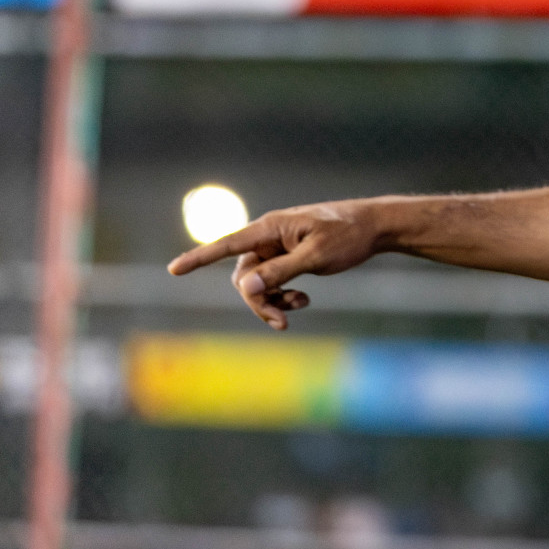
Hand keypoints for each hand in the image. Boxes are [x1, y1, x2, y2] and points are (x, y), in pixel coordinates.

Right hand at [166, 199, 382, 329]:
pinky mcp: (290, 258)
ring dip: (271, 300)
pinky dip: (283, 296)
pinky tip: (303, 301)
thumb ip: (281, 271)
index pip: (227, 245)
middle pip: (243, 276)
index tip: (173, 270)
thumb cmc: (347, 235)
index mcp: (271, 228)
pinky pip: (273, 282)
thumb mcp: (316, 256)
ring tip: (299, 307)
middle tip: (282, 321)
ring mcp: (279, 248)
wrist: (375, 228)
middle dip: (257, 300)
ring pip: (258, 283)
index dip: (199, 258)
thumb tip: (245, 287)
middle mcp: (270, 237)